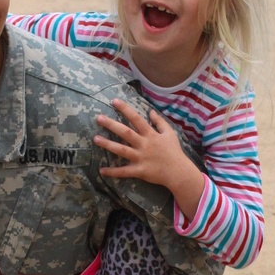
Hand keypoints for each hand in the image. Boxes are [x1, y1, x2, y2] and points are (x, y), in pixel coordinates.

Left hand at [95, 99, 205, 219]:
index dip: (125, 109)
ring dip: (108, 144)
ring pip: (122, 150)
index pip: (136, 119)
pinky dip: (113, 172)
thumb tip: (150, 111)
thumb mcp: (170, 133)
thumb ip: (159, 122)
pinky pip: (124, 171)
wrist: (178, 172)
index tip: (114, 101)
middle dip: (112, 125)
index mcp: (150, 134)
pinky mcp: (139, 171)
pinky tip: (101, 170)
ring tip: (95, 139)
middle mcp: (144, 144)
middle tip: (98, 118)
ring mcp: (141, 158)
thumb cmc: (174, 151)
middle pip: (125, 132)